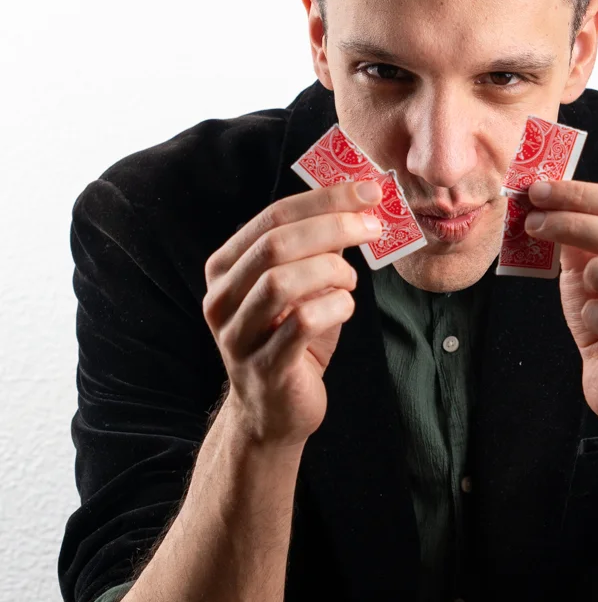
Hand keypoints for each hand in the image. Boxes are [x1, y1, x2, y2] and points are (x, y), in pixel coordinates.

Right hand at [202, 179, 383, 447]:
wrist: (273, 411)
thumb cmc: (291, 338)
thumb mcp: (300, 285)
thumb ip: (317, 248)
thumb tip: (362, 202)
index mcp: (225, 268)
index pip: (272, 216)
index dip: (324, 199)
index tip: (369, 190)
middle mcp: (221, 298)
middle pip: (275, 244)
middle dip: (332, 227)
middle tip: (373, 227)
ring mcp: (237, 335)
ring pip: (281, 282)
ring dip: (331, 271)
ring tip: (351, 280)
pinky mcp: (263, 367)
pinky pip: (301, 323)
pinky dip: (335, 307)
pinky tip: (345, 307)